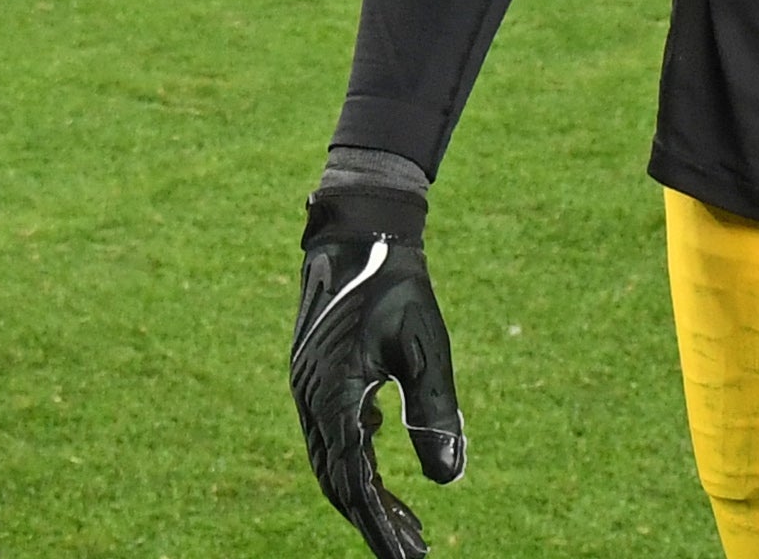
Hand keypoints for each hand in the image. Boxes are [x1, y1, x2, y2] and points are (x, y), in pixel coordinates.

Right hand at [292, 186, 464, 558]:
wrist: (359, 232)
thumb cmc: (397, 284)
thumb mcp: (426, 346)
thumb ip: (435, 411)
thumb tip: (450, 478)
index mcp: (335, 396)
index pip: (355, 483)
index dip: (381, 525)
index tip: (409, 556)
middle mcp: (312, 401)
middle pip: (338, 482)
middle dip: (375, 521)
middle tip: (414, 550)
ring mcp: (308, 391)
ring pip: (331, 463)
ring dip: (365, 496)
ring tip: (405, 524)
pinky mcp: (315, 379)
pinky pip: (329, 436)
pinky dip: (354, 461)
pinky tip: (380, 463)